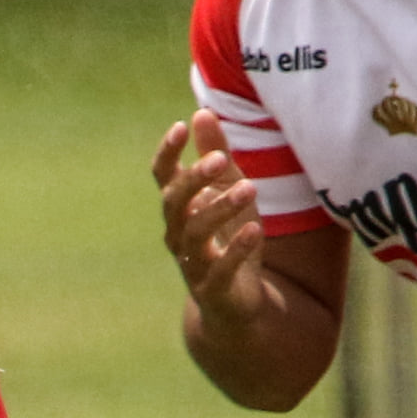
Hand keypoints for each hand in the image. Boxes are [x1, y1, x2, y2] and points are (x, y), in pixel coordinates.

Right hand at [153, 109, 267, 324]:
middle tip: (220, 160)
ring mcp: (192, 264)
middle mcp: (178, 236)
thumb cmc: (227, 240)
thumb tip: (202, 113)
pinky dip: (236, 251)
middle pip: (174, 204)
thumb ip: (215, 155)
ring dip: (220, 209)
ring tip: (249, 189)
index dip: (167, 154)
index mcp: (179, 210)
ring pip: (195, 234)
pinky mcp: (212, 290)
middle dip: (194, 181)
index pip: (162, 179)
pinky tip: (254, 231)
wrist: (233, 304)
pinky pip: (219, 270)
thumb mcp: (227, 191)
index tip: (180, 128)